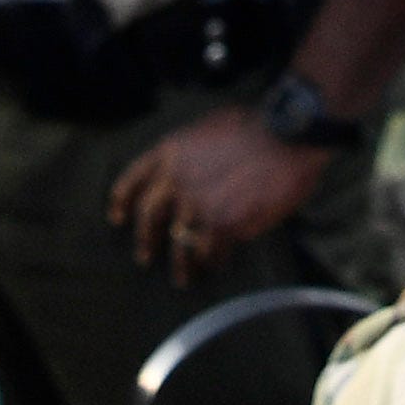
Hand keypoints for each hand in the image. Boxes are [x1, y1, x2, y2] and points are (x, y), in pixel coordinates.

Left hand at [106, 104, 335, 278]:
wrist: (287, 135)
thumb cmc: (257, 126)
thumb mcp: (209, 125)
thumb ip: (191, 151)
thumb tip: (188, 170)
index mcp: (170, 152)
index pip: (134, 178)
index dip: (122, 200)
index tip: (117, 218)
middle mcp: (177, 179)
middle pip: (149, 217)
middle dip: (145, 240)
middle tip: (145, 256)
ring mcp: (199, 204)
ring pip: (179, 243)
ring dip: (179, 264)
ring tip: (182, 278)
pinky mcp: (224, 223)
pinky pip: (210, 250)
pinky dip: (212, 260)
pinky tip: (216, 264)